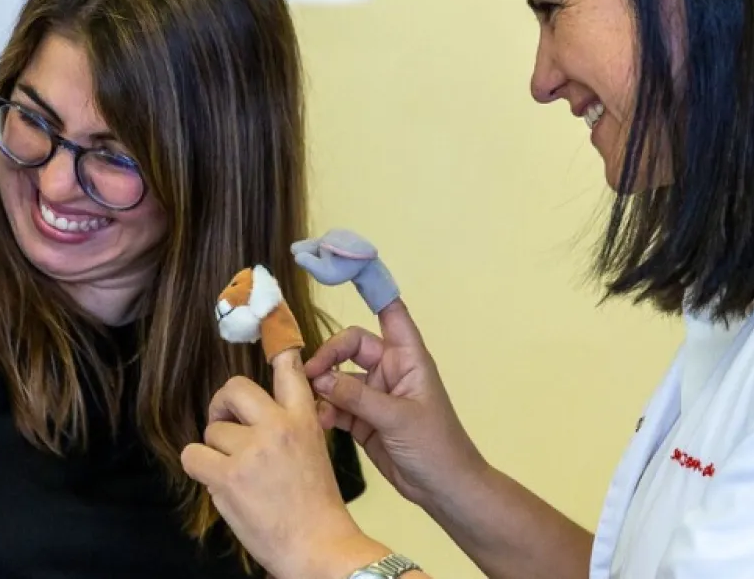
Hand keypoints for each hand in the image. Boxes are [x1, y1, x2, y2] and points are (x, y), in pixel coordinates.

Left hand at [182, 351, 391, 578]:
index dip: (277, 345)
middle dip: (223, 406)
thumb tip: (263, 409)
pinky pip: (193, 455)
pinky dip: (199, 467)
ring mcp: (251, 451)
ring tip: (235, 472)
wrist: (318, 546)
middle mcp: (277, 427)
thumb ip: (292, 424)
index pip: (289, 370)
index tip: (269, 318)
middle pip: (233, 389)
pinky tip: (217, 481)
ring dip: (216, 449)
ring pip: (212, 429)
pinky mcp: (227, 476)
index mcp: (302, 420)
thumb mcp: (314, 451)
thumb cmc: (315, 505)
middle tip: (226, 424)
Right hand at [305, 301, 485, 509]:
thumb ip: (357, 397)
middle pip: (350, 346)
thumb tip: (320, 379)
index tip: (344, 266)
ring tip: (312, 404)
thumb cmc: (435, 445)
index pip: (389, 311)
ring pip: (338, 377)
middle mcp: (389, 370)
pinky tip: (319, 422)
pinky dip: (324, 410)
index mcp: (407, 358)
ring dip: (323, 388)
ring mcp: (374, 394)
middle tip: (310, 376)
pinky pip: (335, 404)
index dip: (371, 286)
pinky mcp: (363, 419)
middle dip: (328, 357)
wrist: (442, 488)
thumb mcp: (398, 418)